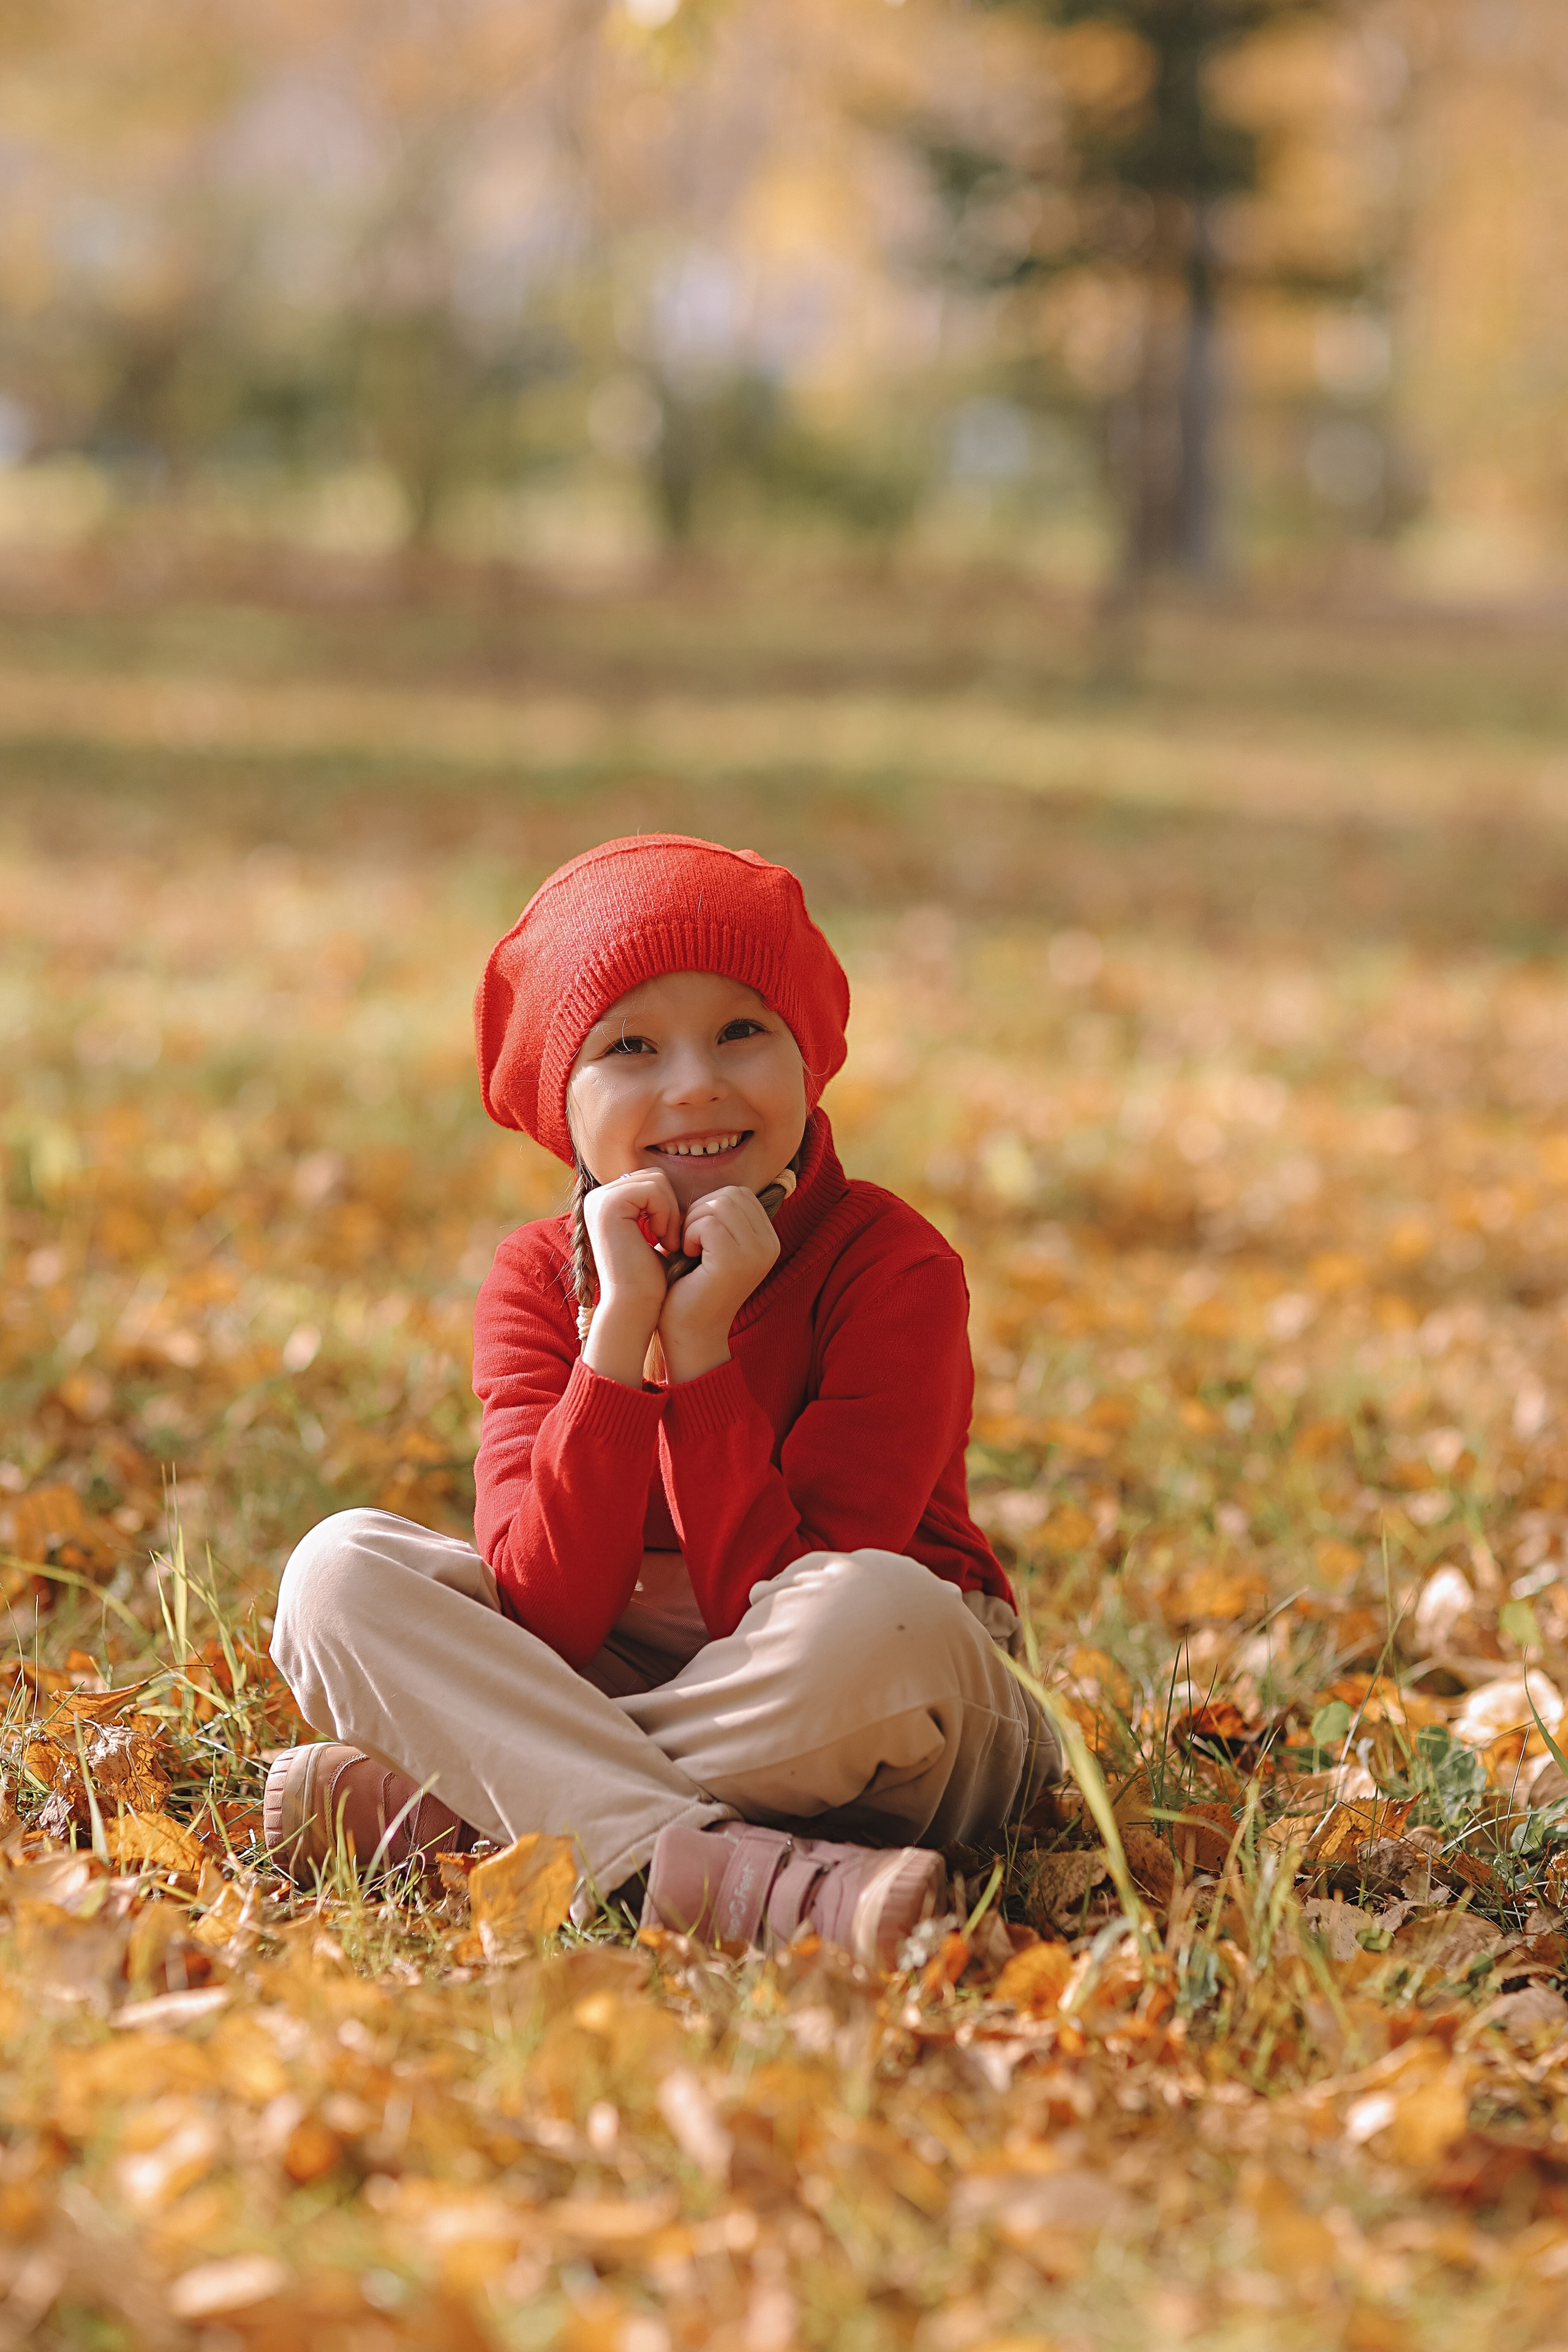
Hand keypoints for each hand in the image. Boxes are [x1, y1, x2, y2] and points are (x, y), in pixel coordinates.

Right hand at [581, 1170, 681, 1386]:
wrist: (637, 1306)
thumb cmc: (651, 1279)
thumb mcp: (658, 1236)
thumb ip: (660, 1210)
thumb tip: (692, 1191)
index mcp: (607, 1204)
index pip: (652, 1183)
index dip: (670, 1207)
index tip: (672, 1239)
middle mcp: (598, 1198)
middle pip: (654, 1178)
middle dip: (671, 1208)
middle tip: (673, 1241)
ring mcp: (599, 1200)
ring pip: (656, 1181)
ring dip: (671, 1213)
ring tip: (669, 1242)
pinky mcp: (608, 1205)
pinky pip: (653, 1190)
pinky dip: (666, 1214)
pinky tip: (664, 1240)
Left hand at [658, 1183, 780, 1382]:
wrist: (690, 1331)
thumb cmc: (693, 1286)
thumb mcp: (713, 1245)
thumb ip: (720, 1217)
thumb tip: (709, 1188)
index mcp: (767, 1240)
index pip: (740, 1194)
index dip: (710, 1205)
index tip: (697, 1235)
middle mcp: (769, 1245)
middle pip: (731, 1194)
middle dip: (701, 1210)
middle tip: (689, 1241)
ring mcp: (756, 1253)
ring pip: (718, 1204)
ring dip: (693, 1222)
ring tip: (689, 1248)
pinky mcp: (735, 1261)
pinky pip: (707, 1223)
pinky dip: (689, 1234)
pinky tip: (687, 1256)